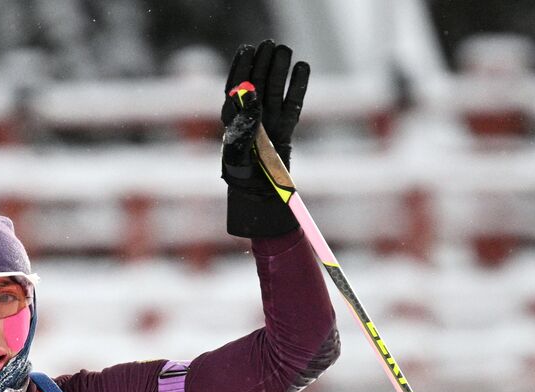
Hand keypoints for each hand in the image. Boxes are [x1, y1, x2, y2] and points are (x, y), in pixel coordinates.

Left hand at [221, 40, 308, 238]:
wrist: (261, 202)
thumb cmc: (242, 181)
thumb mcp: (237, 154)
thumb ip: (243, 126)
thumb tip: (250, 97)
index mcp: (233, 124)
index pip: (235, 89)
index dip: (240, 68)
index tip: (247, 50)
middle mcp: (251, 121)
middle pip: (256, 85)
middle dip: (262, 64)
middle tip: (271, 45)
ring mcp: (269, 125)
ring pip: (275, 91)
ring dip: (280, 71)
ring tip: (286, 51)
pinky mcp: (285, 131)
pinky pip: (293, 105)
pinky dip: (298, 86)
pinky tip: (302, 68)